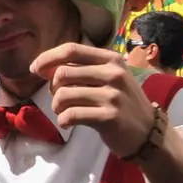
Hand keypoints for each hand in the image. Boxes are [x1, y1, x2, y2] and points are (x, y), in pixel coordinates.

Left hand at [34, 43, 157, 156]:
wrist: (148, 132)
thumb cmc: (122, 103)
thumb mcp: (108, 78)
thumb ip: (81, 69)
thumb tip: (42, 67)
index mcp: (111, 59)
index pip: (71, 49)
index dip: (48, 57)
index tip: (35, 69)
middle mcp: (113, 74)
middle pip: (63, 73)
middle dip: (52, 88)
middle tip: (59, 100)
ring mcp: (113, 96)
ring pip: (64, 95)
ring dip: (56, 107)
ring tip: (63, 112)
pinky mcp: (109, 117)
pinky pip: (71, 115)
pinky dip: (63, 120)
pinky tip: (68, 123)